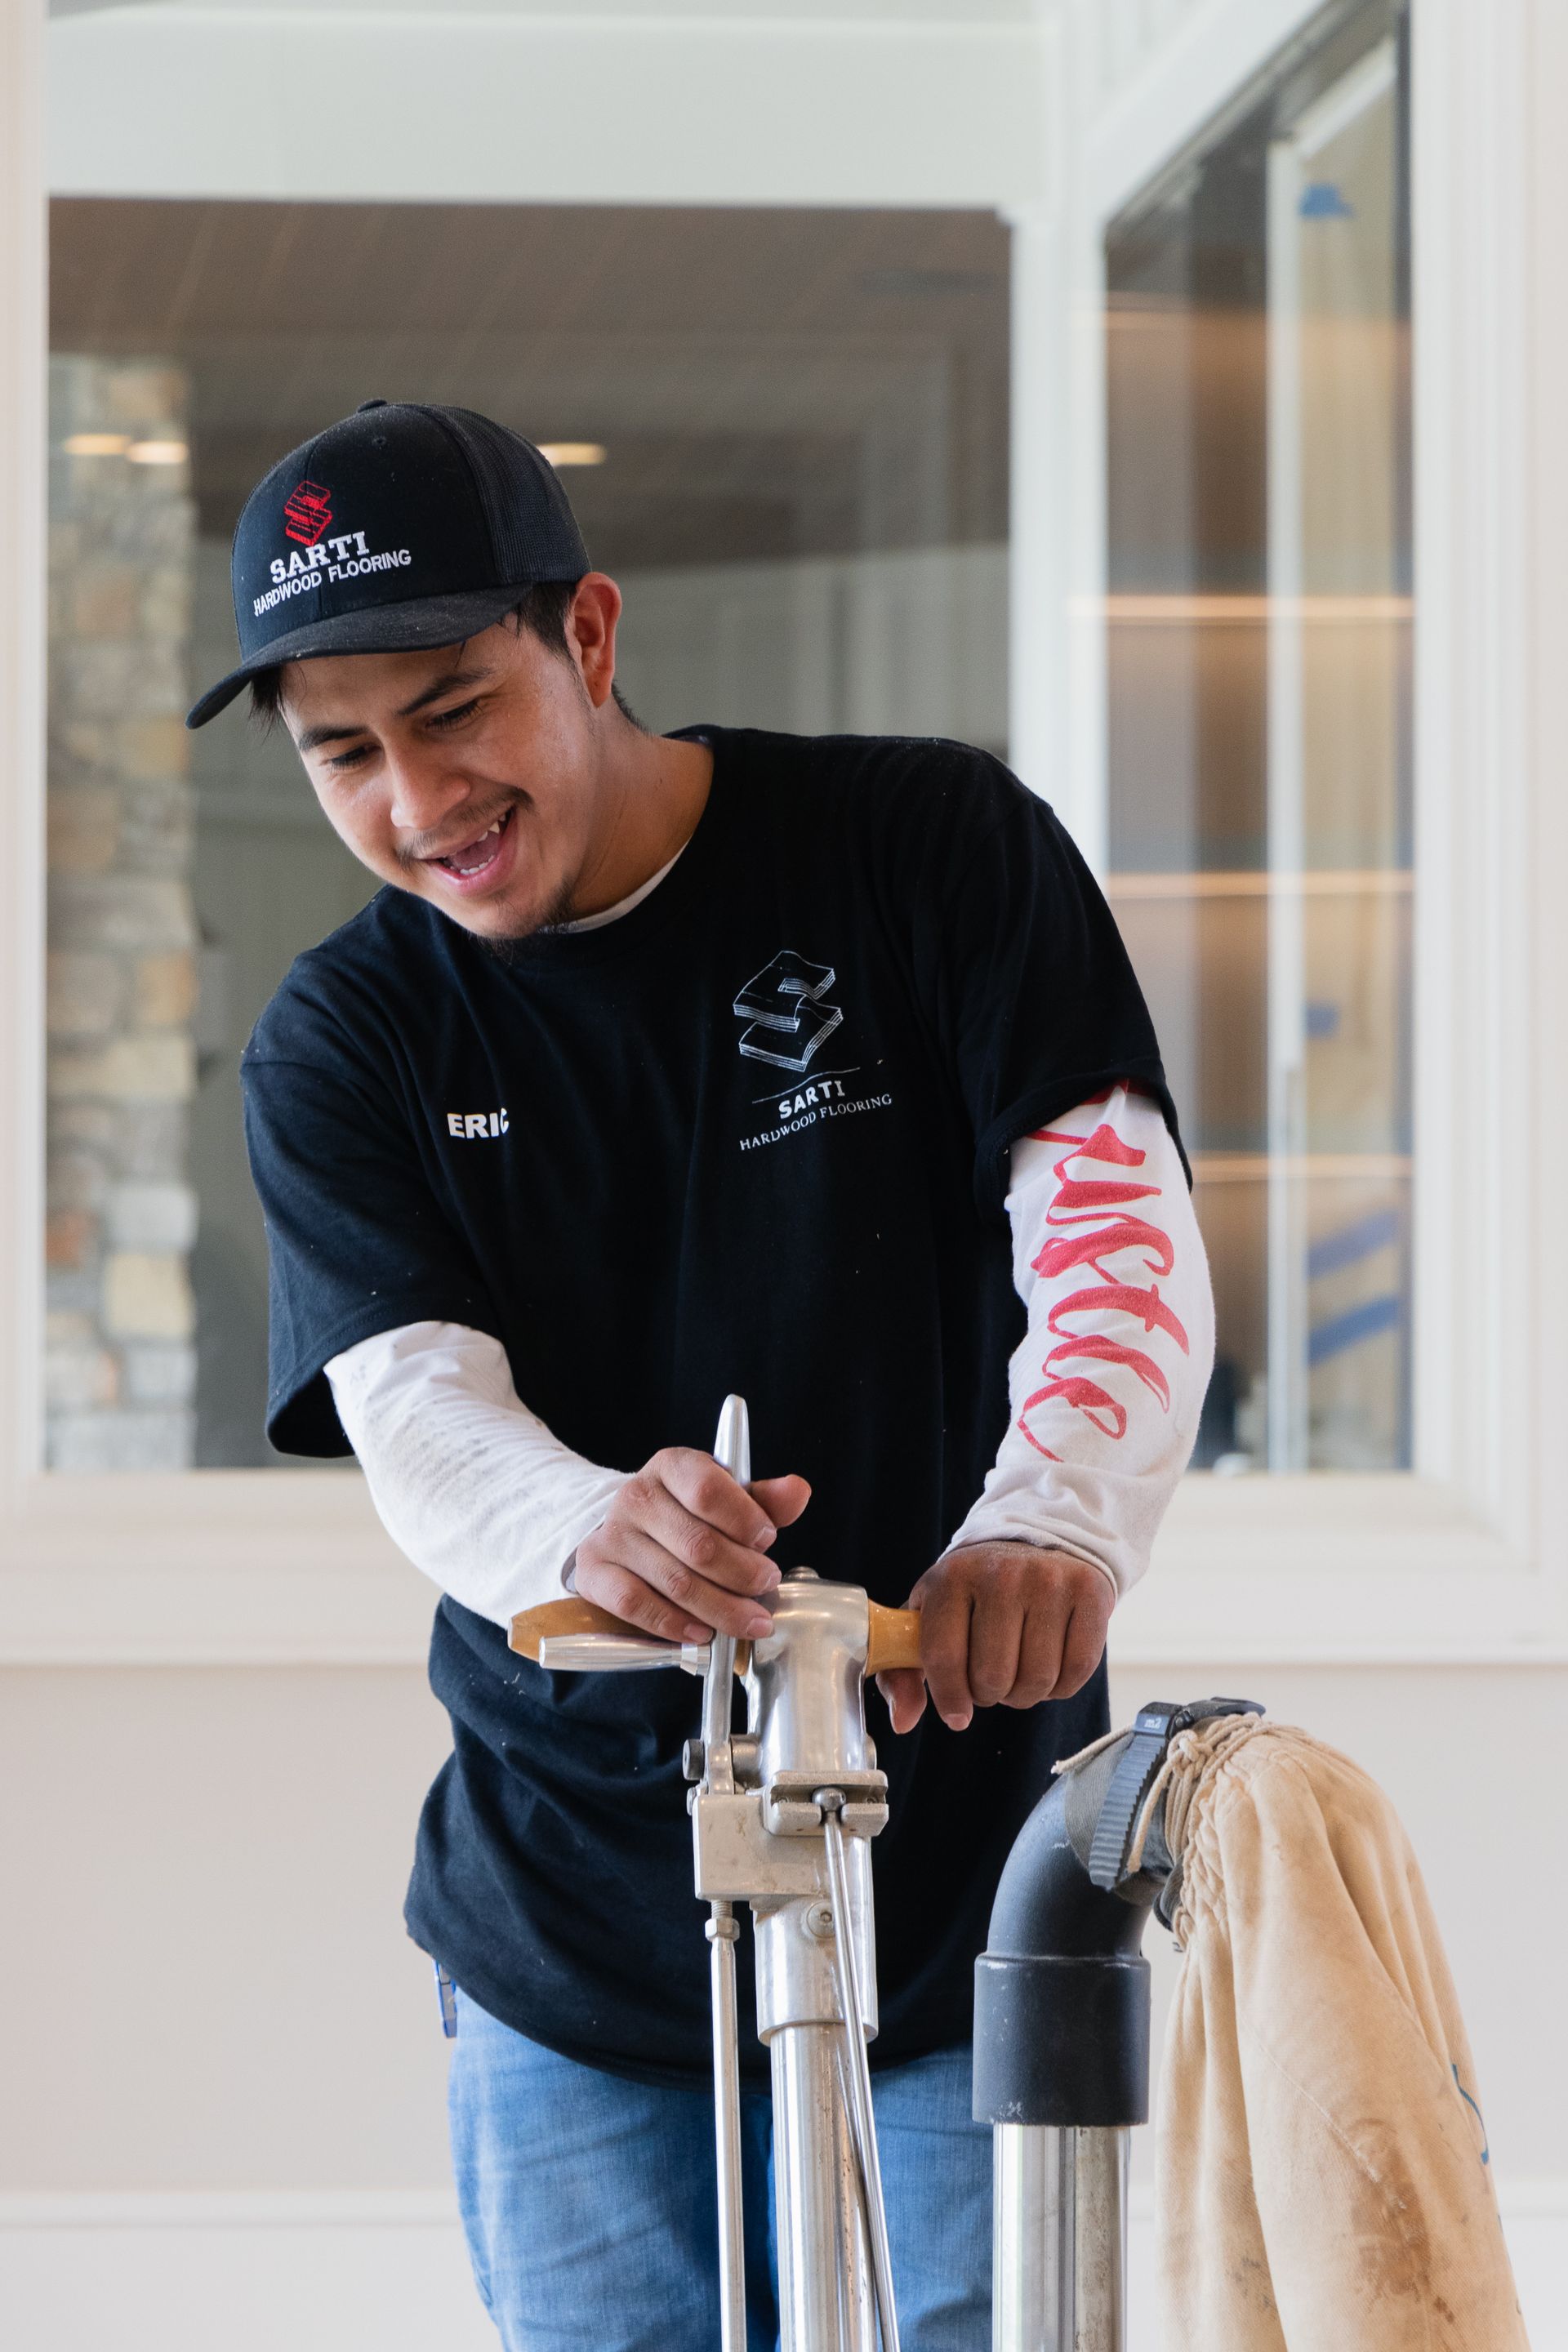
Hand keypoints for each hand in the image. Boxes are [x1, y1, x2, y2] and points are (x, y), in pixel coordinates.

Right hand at [573, 1448, 810, 1645]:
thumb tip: (798, 1490)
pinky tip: (702, 1633)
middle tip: (767, 1585)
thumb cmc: (687, 1518)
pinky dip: (675, 1624)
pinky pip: (637, 1605)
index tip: (767, 1541)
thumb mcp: (727, 1501)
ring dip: (721, 1608)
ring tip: (750, 1620)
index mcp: (672, 1466)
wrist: (627, 1537)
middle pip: (698, 1544)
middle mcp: (637, 1496)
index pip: (708, 1489)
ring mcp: (613, 1535)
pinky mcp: (595, 1572)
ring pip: (675, 1581)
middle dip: (743, 1573)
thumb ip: (763, 1501)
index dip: (745, 1520)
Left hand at [875, 1542, 1112, 1733]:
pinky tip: (1050, 1664)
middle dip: (990, 1694)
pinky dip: (1061, 1686)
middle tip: (992, 1679)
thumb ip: (902, 1670)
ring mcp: (1049, 1580)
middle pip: (993, 1677)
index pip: (943, 1658)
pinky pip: (1077, 1671)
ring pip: (1037, 1680)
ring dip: (1026, 1693)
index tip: (957, 1715)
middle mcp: (1001, 1574)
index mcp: (951, 1577)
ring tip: (1019, 1670)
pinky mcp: (1089, 1591)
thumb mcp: (929, 1614)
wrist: (1035, 1540)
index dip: (950, 1698)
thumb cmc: (974, 1590)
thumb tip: (903, 1721)